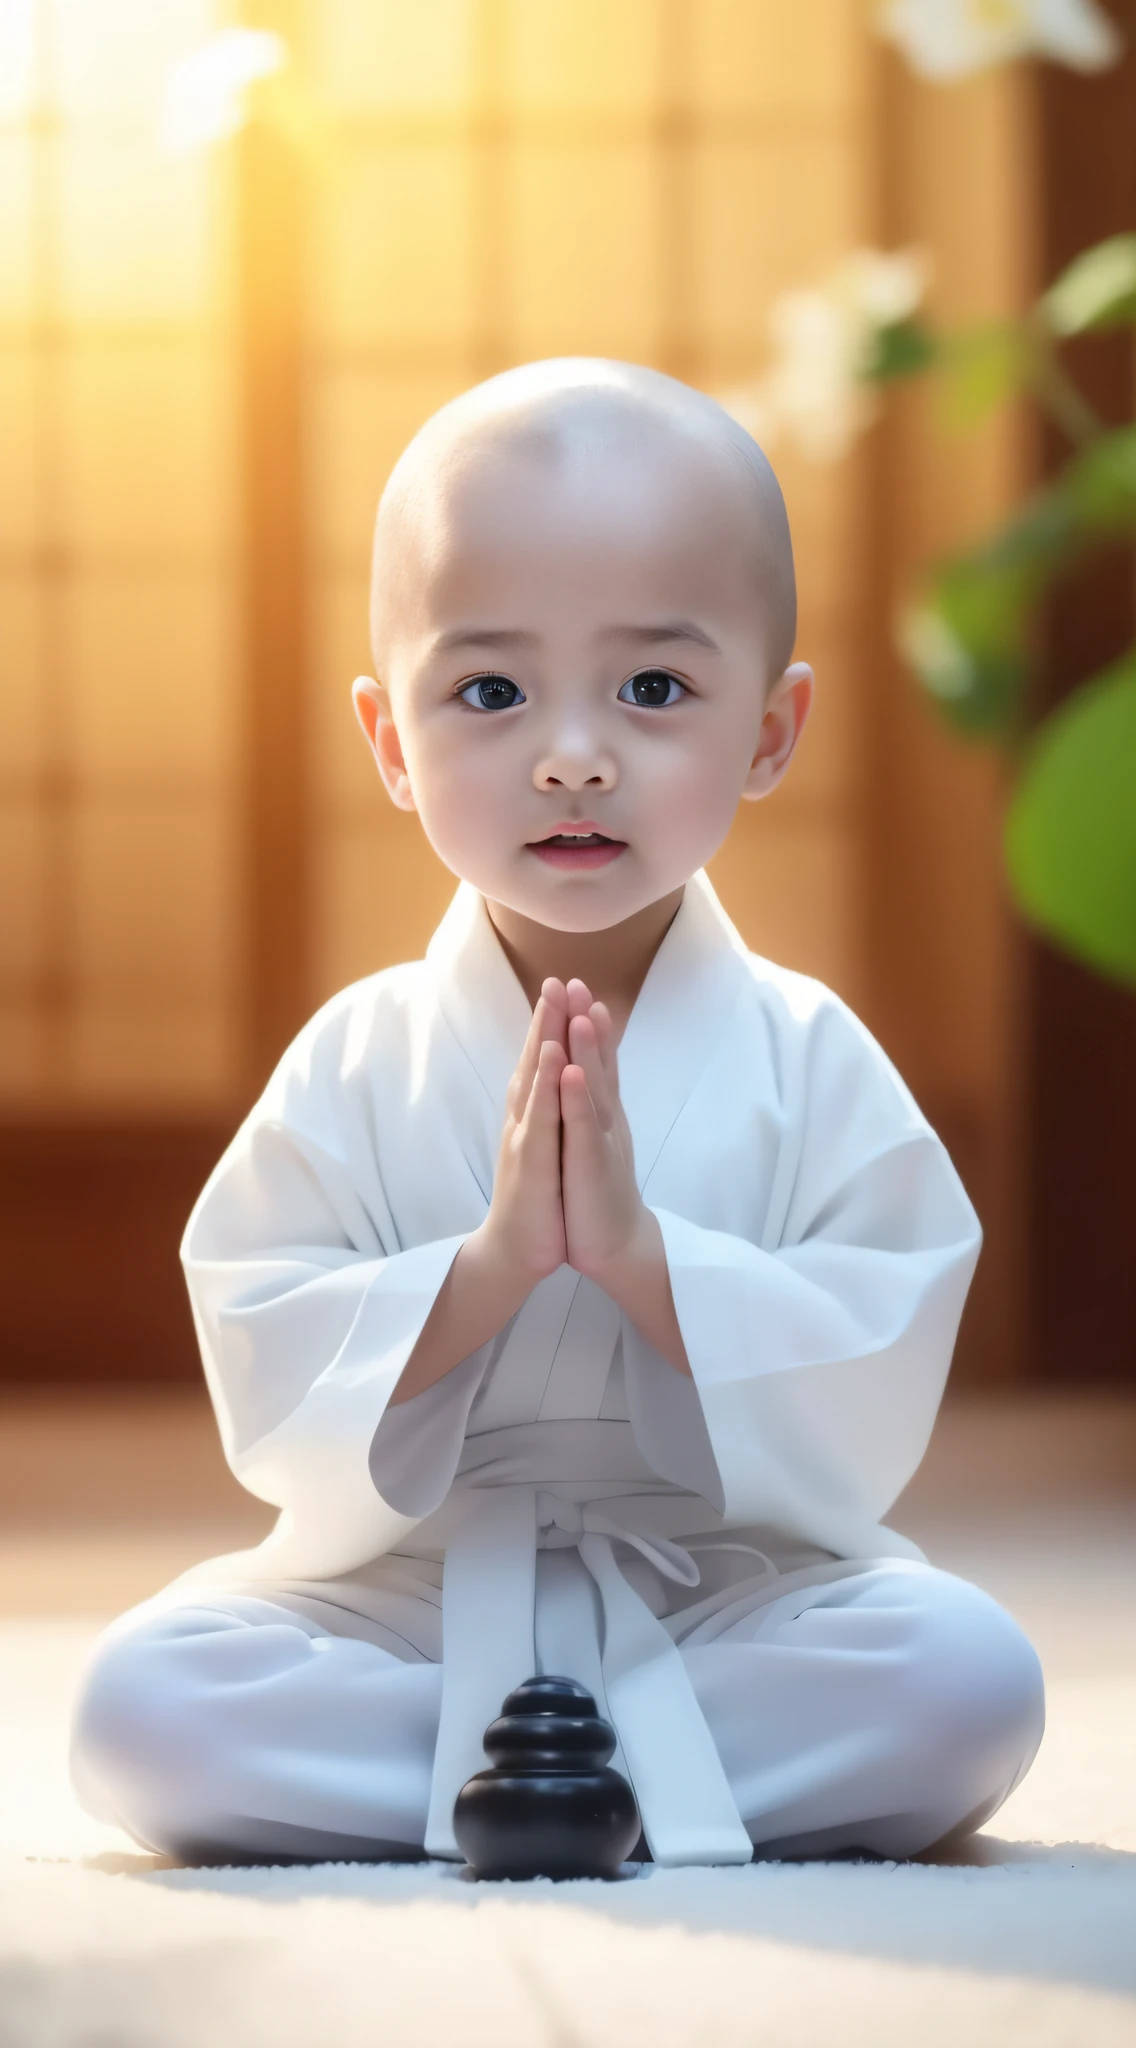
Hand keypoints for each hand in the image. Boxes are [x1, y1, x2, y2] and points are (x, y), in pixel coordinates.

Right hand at [480, 979, 568, 1286]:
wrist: (517, 1249)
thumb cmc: (537, 1198)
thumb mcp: (547, 1147)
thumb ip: (548, 1112)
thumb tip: (556, 1082)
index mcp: (532, 1115)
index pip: (544, 1060)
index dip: (552, 1023)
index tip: (565, 985)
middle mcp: (523, 1119)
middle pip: (536, 1059)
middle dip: (546, 1017)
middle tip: (556, 977)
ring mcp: (524, 1138)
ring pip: (536, 1080)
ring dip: (545, 1039)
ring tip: (554, 1002)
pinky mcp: (530, 1162)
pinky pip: (542, 1116)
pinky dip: (549, 1085)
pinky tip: (558, 1059)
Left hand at [558, 979, 645, 1283]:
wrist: (616, 1245)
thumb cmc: (597, 1191)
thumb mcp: (591, 1141)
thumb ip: (589, 1107)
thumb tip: (585, 1074)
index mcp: (598, 1114)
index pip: (593, 1060)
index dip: (585, 1024)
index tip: (574, 986)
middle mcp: (604, 1120)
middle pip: (596, 1062)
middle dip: (585, 1022)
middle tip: (576, 981)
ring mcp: (601, 1141)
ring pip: (593, 1088)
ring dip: (588, 1050)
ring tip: (582, 1012)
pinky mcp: (593, 1167)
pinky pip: (584, 1129)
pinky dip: (578, 1099)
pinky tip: (573, 1073)